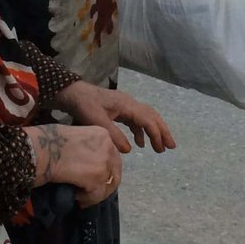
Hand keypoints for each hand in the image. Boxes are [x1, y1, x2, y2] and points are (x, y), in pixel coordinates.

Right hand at [24, 124, 123, 207]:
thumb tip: (88, 163)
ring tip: (83, 197)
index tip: (94, 177)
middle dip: (105, 184)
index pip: (112, 155)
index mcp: (103, 134)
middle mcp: (108, 147)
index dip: (105, 169)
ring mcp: (104, 163)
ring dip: (96, 194)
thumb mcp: (76, 135)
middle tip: (92, 192)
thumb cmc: (49, 140)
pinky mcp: (97, 178)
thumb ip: (87, 147)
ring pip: (108, 186)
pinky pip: (96, 195)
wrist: (41, 149)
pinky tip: (76, 197)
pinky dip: (87, 200)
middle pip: (115, 171)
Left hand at [51, 82, 175, 153]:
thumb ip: (114, 135)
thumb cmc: (84, 105)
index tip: (162, 148)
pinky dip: (140, 131)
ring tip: (160, 148)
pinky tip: (139, 144)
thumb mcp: (97, 121)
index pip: (147, 119)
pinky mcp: (119, 109)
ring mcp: (125, 106)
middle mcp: (129, 103)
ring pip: (146, 118)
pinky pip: (136, 120)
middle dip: (163, 131)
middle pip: (152, 116)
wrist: (72, 93)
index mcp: (127, 105)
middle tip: (171, 146)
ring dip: (154, 132)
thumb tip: (130, 150)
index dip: (156, 134)